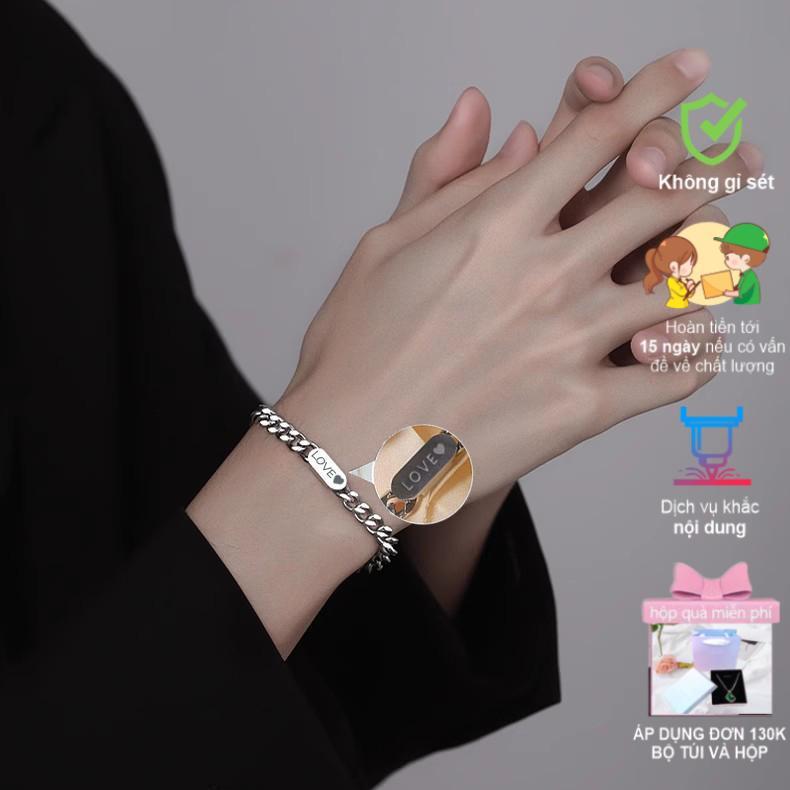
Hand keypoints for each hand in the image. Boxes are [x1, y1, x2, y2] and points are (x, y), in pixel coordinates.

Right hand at [279, 48, 761, 504]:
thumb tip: (491, 115)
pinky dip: (696, 350)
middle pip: (663, 196)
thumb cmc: (355, 352)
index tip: (691, 72)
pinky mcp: (582, 409)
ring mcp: (569, 343)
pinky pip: (677, 372)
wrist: (350, 451)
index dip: (656, 89)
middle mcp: (543, 274)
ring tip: (718, 252)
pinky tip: (686, 338)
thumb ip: (448, 177)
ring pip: (686, 282)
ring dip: (710, 257)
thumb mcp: (384, 245)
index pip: (597, 133)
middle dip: (712, 165)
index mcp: (495, 224)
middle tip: (736, 158)